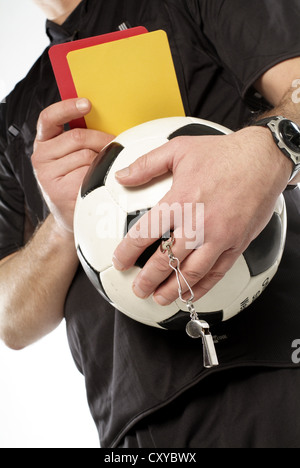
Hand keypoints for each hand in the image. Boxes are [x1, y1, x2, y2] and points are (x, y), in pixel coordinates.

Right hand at [32, 98, 113, 234]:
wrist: (72, 214)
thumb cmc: (78, 179)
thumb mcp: (74, 154)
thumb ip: (82, 137)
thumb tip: (110, 119)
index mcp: (44, 142)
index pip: (49, 118)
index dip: (67, 108)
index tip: (86, 104)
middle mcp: (40, 157)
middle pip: (77, 137)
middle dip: (101, 139)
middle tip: (116, 144)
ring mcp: (47, 175)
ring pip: (86, 156)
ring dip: (102, 160)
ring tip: (105, 169)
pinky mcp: (58, 191)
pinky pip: (89, 174)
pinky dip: (100, 176)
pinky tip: (100, 182)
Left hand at [113, 127, 290, 305]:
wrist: (264, 159)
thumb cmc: (224, 154)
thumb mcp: (179, 149)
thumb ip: (146, 165)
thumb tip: (122, 176)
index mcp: (180, 201)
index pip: (145, 233)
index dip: (127, 252)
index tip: (120, 261)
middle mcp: (198, 224)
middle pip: (165, 260)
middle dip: (147, 279)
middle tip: (138, 288)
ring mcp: (219, 237)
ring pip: (190, 273)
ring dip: (172, 289)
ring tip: (159, 297)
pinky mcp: (236, 244)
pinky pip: (216, 273)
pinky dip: (202, 288)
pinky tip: (191, 293)